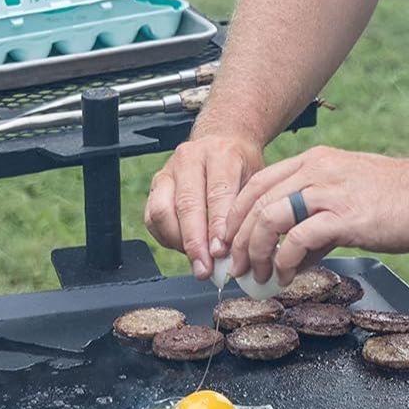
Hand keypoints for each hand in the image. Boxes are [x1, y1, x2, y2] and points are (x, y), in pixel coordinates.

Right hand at [145, 134, 264, 278]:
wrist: (222, 139)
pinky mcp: (156, 183)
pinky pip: (152, 217)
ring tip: (195, 261)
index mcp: (222, 154)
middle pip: (187, 205)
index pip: (217, 193)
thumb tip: (240, 252)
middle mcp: (191, 158)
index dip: (217, 227)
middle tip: (204, 268)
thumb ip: (245, 212)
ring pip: (163, 211)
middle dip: (195, 242)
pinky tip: (184, 248)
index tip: (220, 252)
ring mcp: (169, 169)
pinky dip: (166, 238)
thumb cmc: (241, 165)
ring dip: (178, 243)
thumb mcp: (255, 180)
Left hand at [224, 146, 408, 284]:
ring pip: (270, 217)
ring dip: (256, 251)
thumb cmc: (396, 199)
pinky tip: (285, 275)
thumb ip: (317, 228)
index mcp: (313, 162)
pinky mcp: (346, 216)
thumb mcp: (346, 203)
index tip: (229, 242)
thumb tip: (292, 260)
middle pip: (255, 201)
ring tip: (257, 275)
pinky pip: (299, 237)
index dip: (235, 215)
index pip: (257, 183)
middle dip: (238, 239)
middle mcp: (316, 171)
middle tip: (235, 266)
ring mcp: (330, 191)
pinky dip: (285, 260)